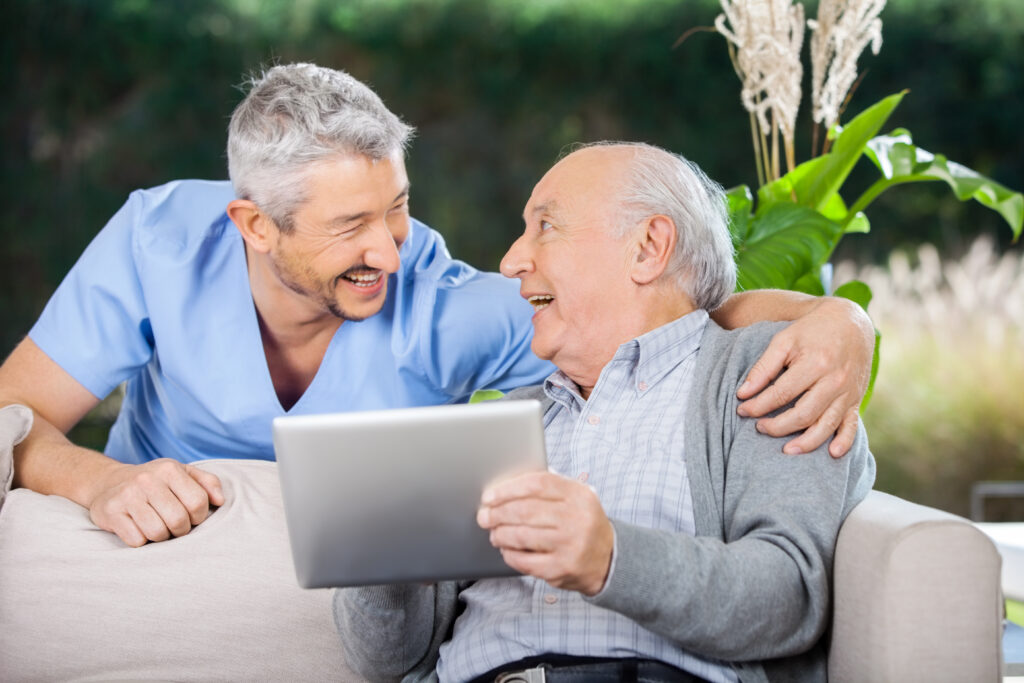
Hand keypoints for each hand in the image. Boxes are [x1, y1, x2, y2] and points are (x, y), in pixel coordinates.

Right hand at [86, 458, 225, 546]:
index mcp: (169, 469)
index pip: (198, 503)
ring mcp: (127, 496)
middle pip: (178, 521)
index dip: (199, 516)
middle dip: (181, 530)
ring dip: (161, 537)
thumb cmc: (155, 483)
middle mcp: (147, 479)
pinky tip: (138, 528)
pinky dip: (141, 541)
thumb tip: (220, 501)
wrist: (109, 484)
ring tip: (157, 526)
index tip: (191, 516)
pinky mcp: (111, 512)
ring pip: (157, 533)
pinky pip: (137, 541)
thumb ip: (208, 483)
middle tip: (174, 526)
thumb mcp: (183, 474)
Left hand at [477, 471, 613, 595]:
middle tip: (485, 516)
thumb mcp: (576, 498)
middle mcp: (577, 519)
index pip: (537, 484)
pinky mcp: (561, 569)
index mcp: (579, 495)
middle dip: (497, 513)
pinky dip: (509, 554)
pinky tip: (506, 549)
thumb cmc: (582, 523)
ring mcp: (570, 546)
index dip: (508, 489)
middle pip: (525, 511)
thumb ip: (549, 486)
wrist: (608, 559)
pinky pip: (524, 561)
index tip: (490, 496)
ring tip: (495, 533)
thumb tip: (507, 484)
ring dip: (500, 534)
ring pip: (521, 536)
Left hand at [736, 297, 873, 457]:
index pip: (781, 394)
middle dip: (778, 426)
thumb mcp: (784, 340)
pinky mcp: (856, 399)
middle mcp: (834, 381)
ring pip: (826, 425)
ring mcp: (847, 393)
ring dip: (806, 442)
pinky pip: (852, 425)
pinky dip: (845, 442)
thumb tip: (743, 393)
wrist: (850, 322)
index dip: (758, 405)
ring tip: (786, 450)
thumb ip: (763, 367)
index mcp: (814, 364)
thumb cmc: (811, 331)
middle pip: (803, 414)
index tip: (742, 410)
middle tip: (759, 428)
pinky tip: (832, 454)